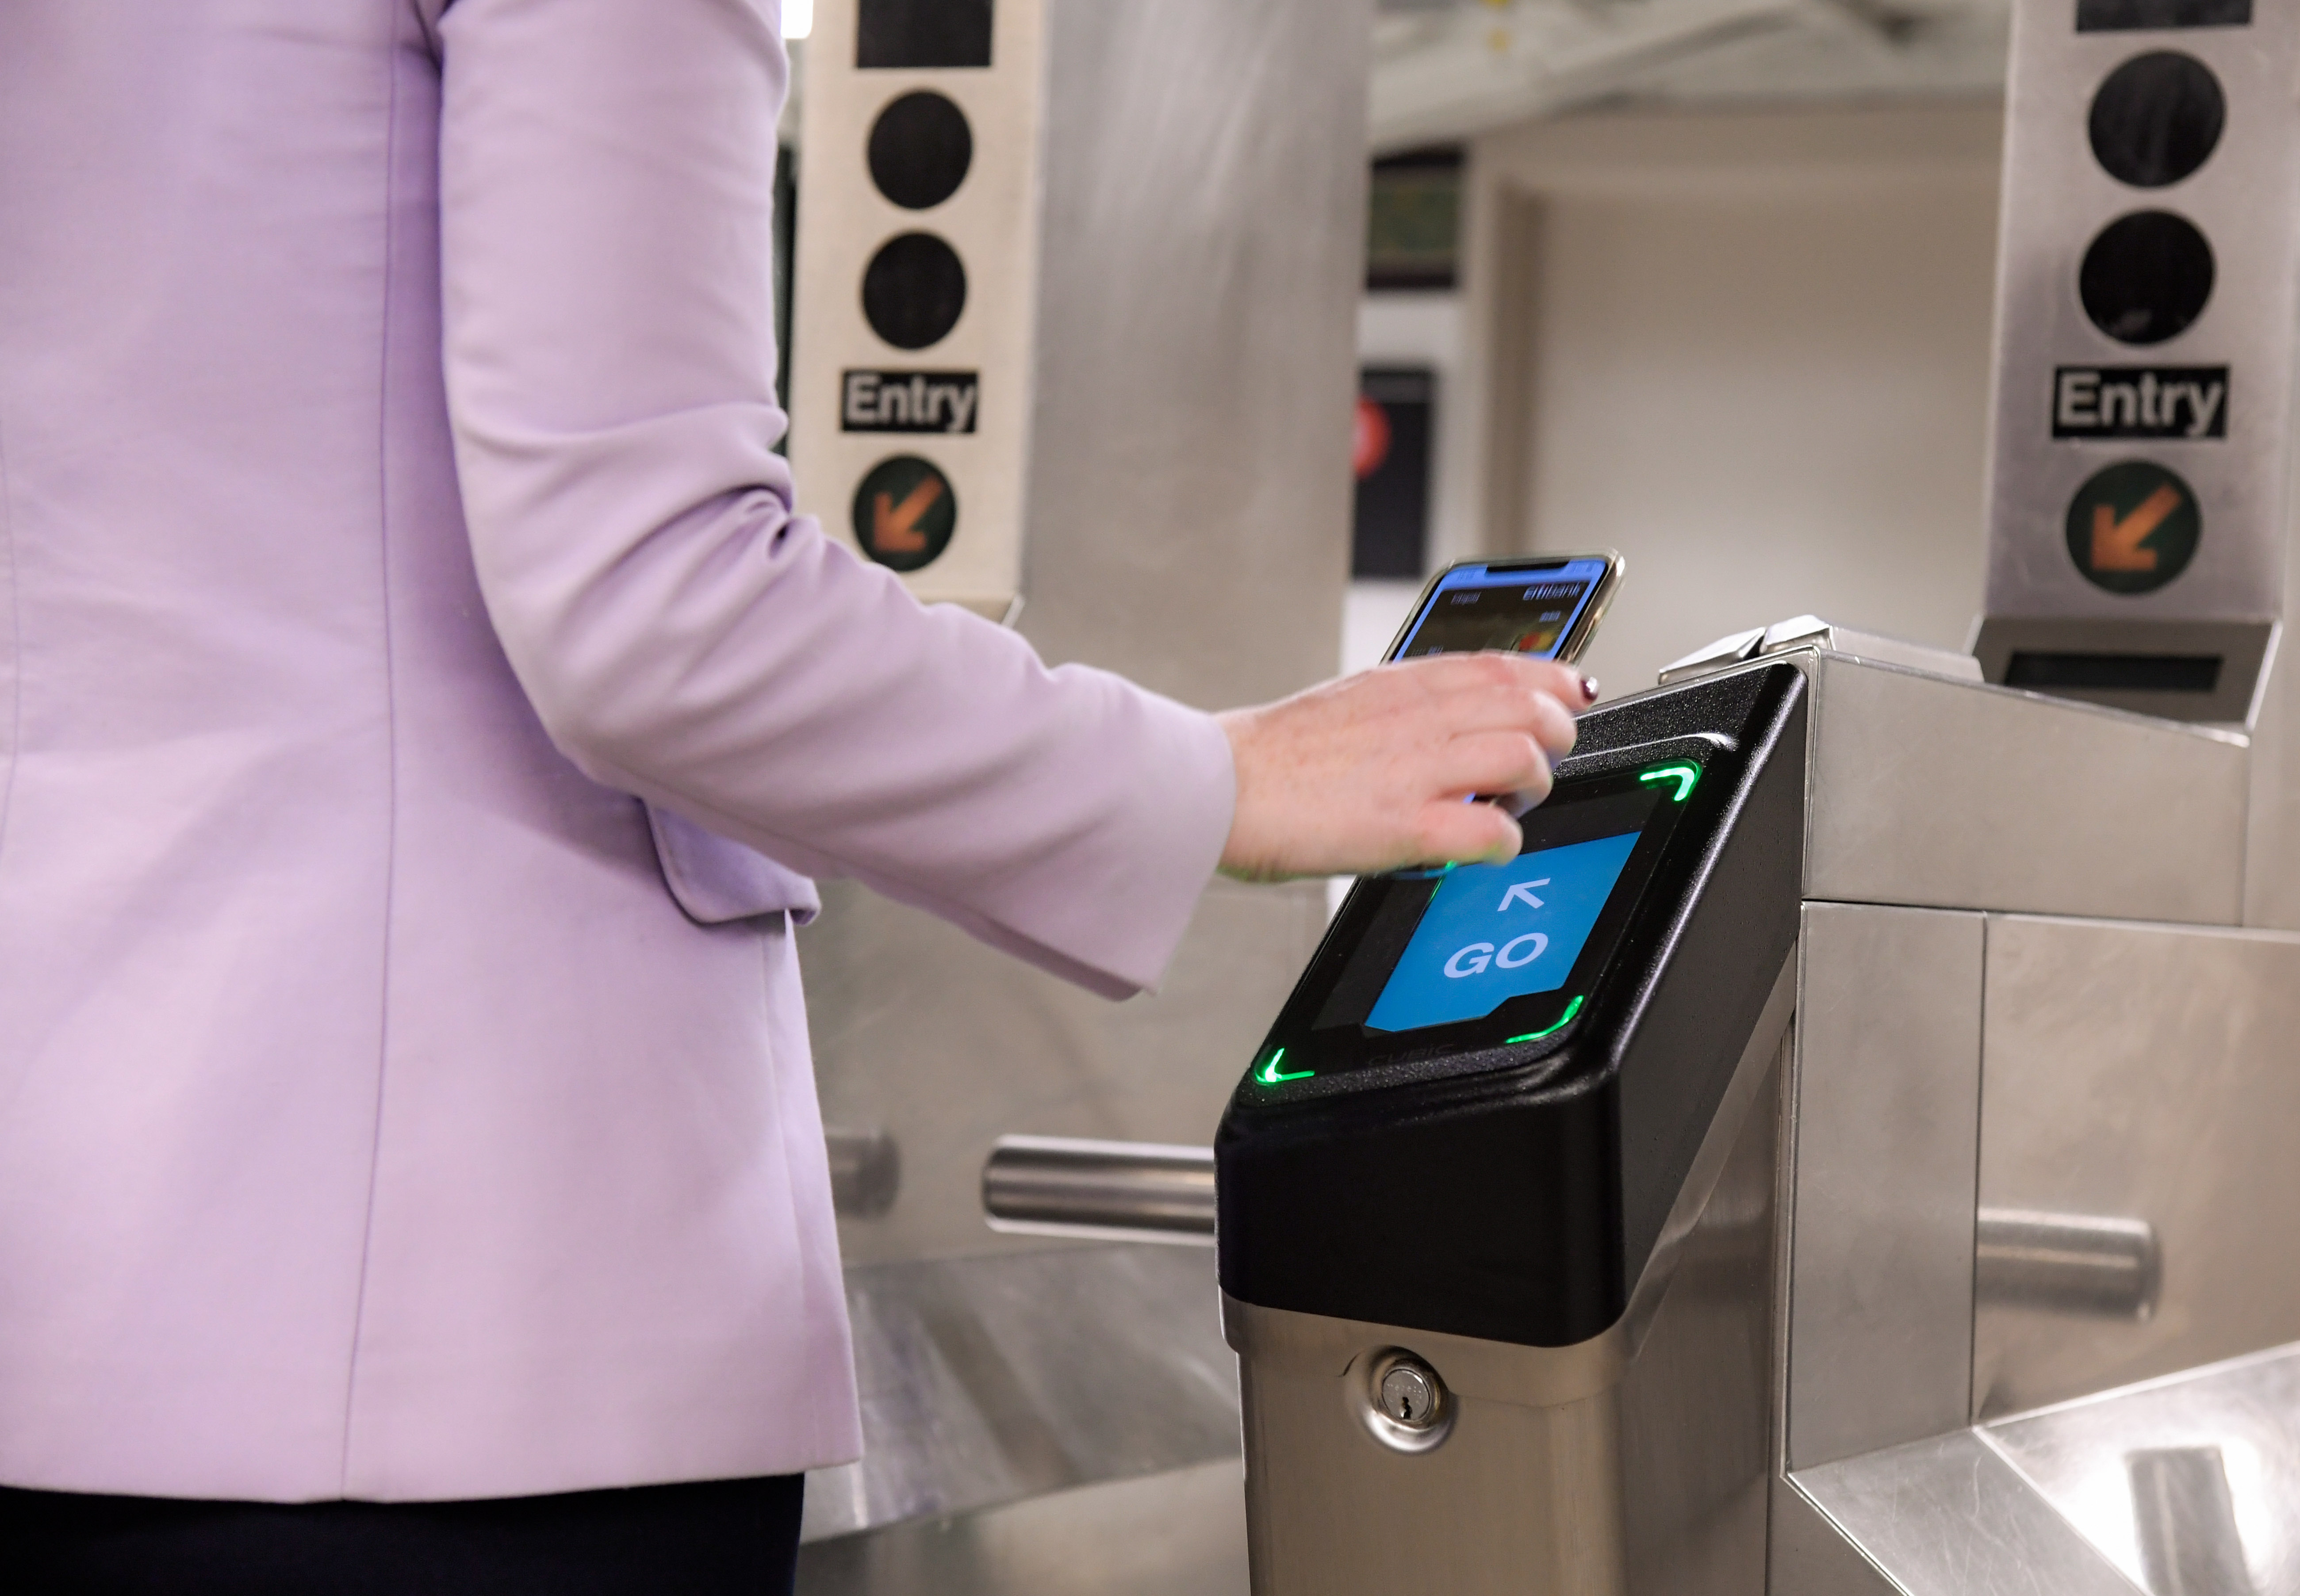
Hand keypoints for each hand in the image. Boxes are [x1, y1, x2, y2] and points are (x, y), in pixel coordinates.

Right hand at [1216, 654, 1594, 882]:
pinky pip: (1491, 832)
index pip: (1506, 662)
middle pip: (1532, 708)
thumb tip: (1446, 715)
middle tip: (1538, 765)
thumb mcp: (1348, 701)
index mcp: (1403, 683)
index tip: (1573, 692)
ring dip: (1532, 788)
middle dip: (1555, 736)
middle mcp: (1419, 717)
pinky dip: (1502, 843)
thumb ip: (1403, 704)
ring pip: (1524, 758)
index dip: (1554, 678)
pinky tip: (1484, 848)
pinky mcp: (1405, 824)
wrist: (1217, 784)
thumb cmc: (1271, 755)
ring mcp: (1415, 769)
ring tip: (1507, 806)